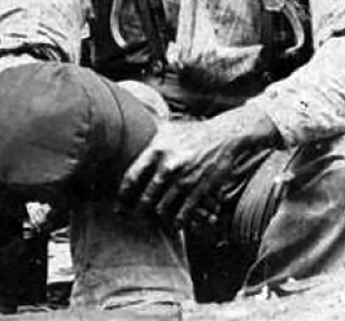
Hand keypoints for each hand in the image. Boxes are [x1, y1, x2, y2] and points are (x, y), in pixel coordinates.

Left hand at [116, 109, 269, 229]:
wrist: (225, 135)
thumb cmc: (192, 132)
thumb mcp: (168, 128)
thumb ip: (147, 131)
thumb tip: (125, 122)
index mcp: (157, 149)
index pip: (131, 177)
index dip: (122, 195)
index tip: (119, 205)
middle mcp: (169, 165)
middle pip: (145, 199)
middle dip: (139, 211)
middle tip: (137, 217)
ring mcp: (185, 179)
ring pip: (163, 209)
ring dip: (158, 218)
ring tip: (155, 220)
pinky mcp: (200, 189)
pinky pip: (183, 214)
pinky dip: (177, 222)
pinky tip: (175, 222)